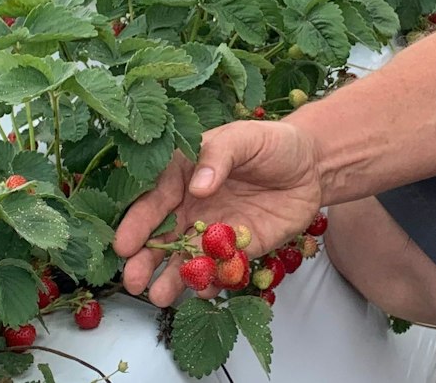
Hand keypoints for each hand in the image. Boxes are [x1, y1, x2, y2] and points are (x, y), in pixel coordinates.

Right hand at [113, 119, 325, 306]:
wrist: (311, 167)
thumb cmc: (271, 144)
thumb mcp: (244, 138)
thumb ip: (219, 157)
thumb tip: (197, 186)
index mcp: (184, 174)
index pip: (154, 199)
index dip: (138, 222)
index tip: (124, 244)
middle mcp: (191, 205)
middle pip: (162, 235)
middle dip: (145, 259)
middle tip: (132, 280)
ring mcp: (213, 230)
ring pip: (186, 258)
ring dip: (171, 278)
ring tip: (159, 297)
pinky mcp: (238, 250)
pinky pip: (219, 269)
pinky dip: (210, 282)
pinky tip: (201, 291)